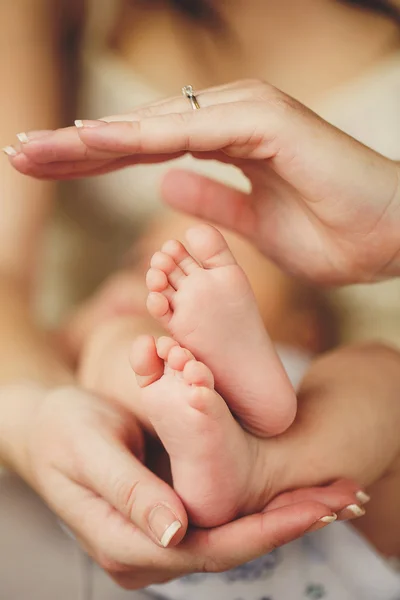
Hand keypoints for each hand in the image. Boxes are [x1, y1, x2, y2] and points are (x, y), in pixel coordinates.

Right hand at [4, 384, 355, 589]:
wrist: (45, 428)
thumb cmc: (64, 430)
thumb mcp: (90, 449)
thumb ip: (129, 491)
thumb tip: (176, 531)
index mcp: (125, 544)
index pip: (209, 548)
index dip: (265, 530)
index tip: (314, 507)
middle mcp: (146, 555)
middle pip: (231, 550)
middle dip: (289, 524)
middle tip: (343, 497)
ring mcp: (157, 541)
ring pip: (231, 540)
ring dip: (282, 518)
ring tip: (332, 494)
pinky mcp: (165, 521)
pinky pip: (220, 522)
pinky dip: (259, 509)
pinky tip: (291, 494)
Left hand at [7, 80, 399, 283]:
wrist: (397, 235)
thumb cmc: (337, 236)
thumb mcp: (256, 230)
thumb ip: (212, 205)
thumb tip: (165, 184)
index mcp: (229, 147)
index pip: (147, 151)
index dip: (95, 160)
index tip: (47, 170)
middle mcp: (233, 121)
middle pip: (140, 132)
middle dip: (77, 147)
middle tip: (21, 153)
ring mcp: (250, 117)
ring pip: (157, 123)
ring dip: (94, 138)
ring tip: (38, 148)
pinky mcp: (269, 124)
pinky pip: (195, 130)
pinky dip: (144, 134)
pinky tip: (96, 139)